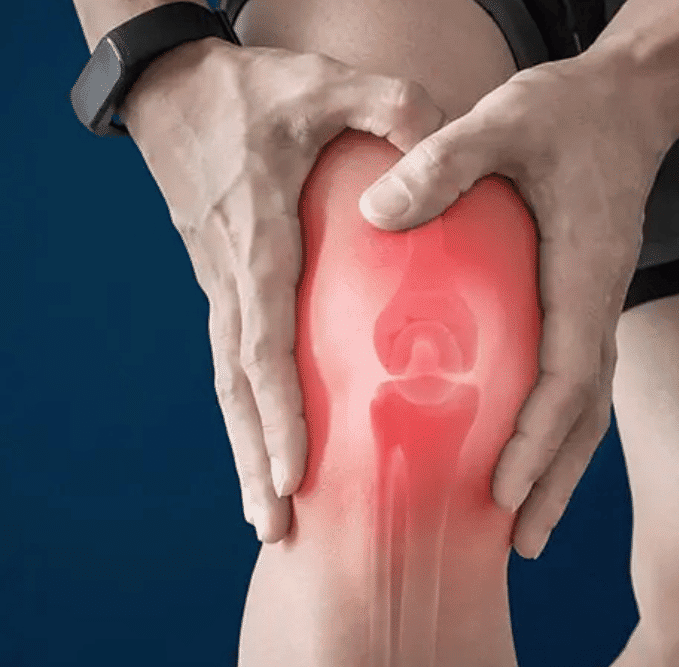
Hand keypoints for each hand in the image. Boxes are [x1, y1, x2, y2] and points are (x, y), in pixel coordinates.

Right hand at [120, 37, 445, 542]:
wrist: (173, 85)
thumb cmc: (250, 89)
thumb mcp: (324, 85)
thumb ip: (390, 107)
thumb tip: (445, 139)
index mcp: (256, 242)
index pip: (264, 347)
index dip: (279, 415)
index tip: (295, 475)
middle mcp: (230, 276)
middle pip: (237, 389)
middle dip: (256, 462)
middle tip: (275, 528)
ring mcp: (219, 282)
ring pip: (228, 384)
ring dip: (246, 449)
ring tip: (266, 513)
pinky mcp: (223, 279)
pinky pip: (234, 358)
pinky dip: (248, 410)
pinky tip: (270, 442)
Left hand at [356, 51, 678, 558]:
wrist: (627, 103)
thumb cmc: (569, 113)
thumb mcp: (502, 121)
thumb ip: (442, 163)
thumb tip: (375, 214)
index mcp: (584, 272)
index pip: (568, 375)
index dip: (540, 439)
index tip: (505, 489)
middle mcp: (598, 301)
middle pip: (585, 413)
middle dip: (557, 481)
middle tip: (524, 544)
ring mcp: (597, 304)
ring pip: (586, 405)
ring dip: (561, 468)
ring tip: (529, 527)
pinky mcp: (584, 299)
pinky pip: (573, 378)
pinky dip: (555, 429)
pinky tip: (523, 452)